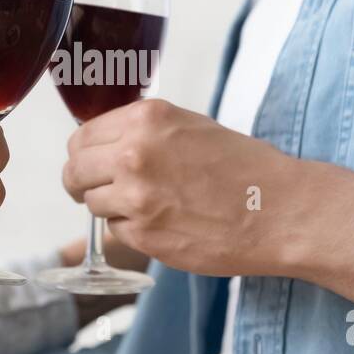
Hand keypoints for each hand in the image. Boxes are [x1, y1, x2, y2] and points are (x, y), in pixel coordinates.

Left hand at [61, 98, 353, 305]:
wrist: (279, 209)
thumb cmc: (244, 168)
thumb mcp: (189, 127)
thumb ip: (143, 131)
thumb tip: (102, 145)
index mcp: (146, 119)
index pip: (82, 137)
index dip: (84, 154)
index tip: (92, 165)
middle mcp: (134, 153)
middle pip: (74, 171)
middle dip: (83, 184)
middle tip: (101, 192)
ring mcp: (136, 196)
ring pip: (91, 204)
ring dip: (110, 208)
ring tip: (148, 208)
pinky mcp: (144, 235)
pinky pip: (115, 232)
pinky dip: (132, 231)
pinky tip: (164, 225)